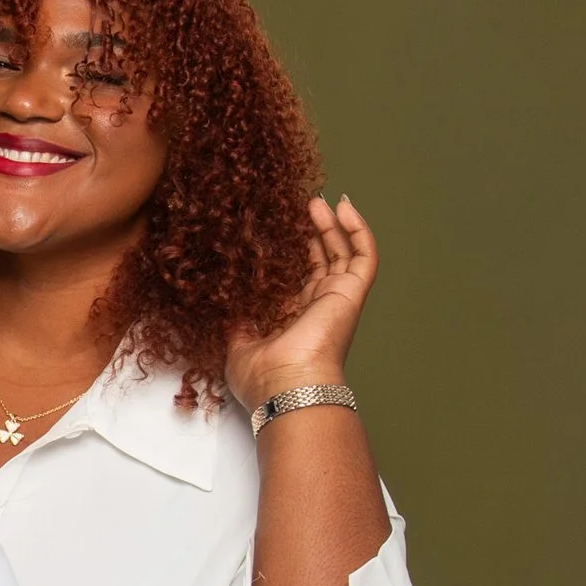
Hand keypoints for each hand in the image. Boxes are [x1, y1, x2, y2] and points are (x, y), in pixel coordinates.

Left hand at [226, 195, 377, 408]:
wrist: (285, 385)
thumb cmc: (261, 374)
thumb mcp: (235, 340)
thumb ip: (233, 315)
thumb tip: (222, 295)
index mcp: (290, 317)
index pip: (293, 276)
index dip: (287, 251)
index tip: (274, 228)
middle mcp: (316, 306)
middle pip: (319, 259)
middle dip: (310, 232)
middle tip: (297, 207)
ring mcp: (335, 298)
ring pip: (341, 253)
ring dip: (331, 225)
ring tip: (317, 201)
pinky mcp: (350, 293)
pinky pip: (362, 255)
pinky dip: (357, 230)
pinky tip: (343, 207)